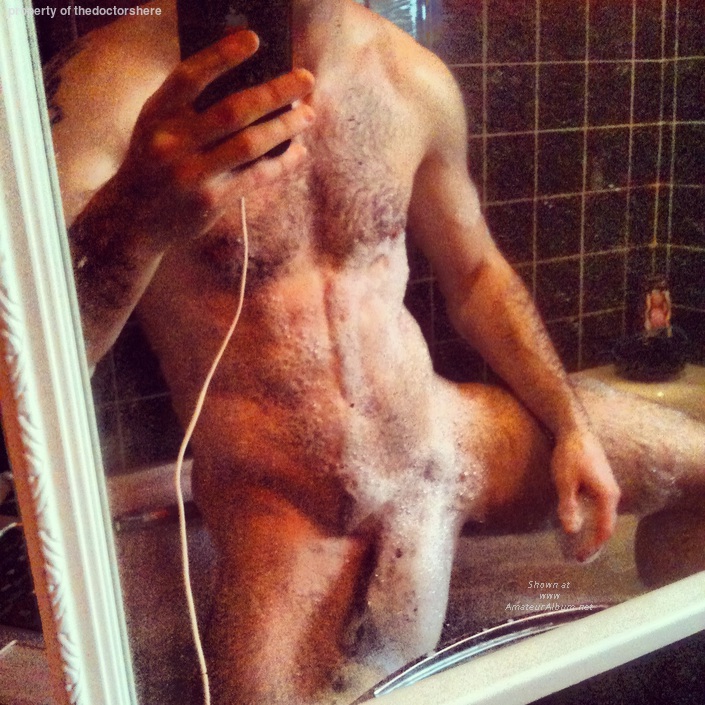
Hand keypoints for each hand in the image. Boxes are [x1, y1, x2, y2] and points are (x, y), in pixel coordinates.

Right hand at [114, 30, 314, 247]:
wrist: (132, 221)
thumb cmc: (154, 165)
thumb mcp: (158, 129)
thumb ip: (189, 108)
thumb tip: (250, 85)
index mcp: (156, 115)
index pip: (189, 76)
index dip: (222, 55)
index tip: (254, 40)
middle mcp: (173, 143)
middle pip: (233, 110)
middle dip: (275, 92)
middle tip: (306, 79)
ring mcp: (192, 174)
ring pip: (250, 144)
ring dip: (285, 127)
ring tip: (308, 114)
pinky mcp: (211, 201)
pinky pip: (255, 177)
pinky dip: (281, 163)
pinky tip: (298, 152)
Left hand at [551, 428, 619, 561]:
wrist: (576, 430)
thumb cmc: (570, 455)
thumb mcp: (565, 482)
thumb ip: (569, 506)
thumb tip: (572, 531)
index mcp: (607, 496)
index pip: (604, 530)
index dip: (593, 546)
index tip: (580, 558)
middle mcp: (612, 494)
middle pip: (607, 525)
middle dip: (594, 543)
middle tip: (579, 557)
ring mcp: (608, 487)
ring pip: (604, 516)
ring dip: (594, 532)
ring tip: (580, 545)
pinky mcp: (602, 482)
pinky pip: (600, 507)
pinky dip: (593, 519)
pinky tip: (582, 522)